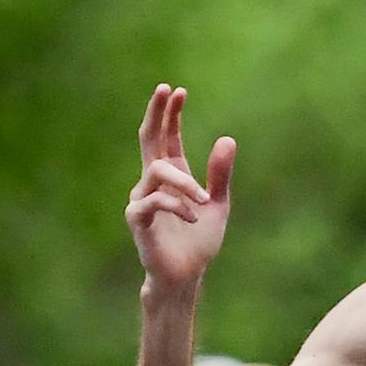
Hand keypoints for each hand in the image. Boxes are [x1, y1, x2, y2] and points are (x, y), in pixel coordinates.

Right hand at [127, 84, 235, 294]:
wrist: (187, 275)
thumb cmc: (199, 242)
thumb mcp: (218, 205)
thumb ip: (220, 174)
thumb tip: (227, 139)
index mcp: (172, 175)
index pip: (166, 136)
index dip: (170, 114)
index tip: (178, 91)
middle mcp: (153, 182)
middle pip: (149, 138)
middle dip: (157, 113)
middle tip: (167, 90)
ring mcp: (142, 198)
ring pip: (157, 170)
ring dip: (186, 182)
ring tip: (206, 199)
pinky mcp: (137, 218)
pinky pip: (154, 201)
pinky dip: (179, 206)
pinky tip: (194, 219)